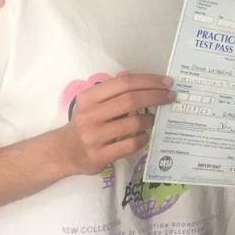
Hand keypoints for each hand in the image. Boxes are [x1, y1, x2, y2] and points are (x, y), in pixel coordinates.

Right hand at [58, 74, 175, 175]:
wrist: (64, 151)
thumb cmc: (85, 122)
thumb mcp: (92, 102)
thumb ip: (113, 91)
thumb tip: (139, 79)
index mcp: (89, 97)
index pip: (124, 83)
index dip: (148, 81)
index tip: (166, 82)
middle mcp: (90, 115)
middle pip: (130, 101)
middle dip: (155, 96)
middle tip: (170, 96)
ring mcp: (94, 137)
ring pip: (132, 123)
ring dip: (149, 119)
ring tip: (153, 118)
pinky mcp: (100, 156)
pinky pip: (129, 145)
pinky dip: (142, 138)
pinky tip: (144, 135)